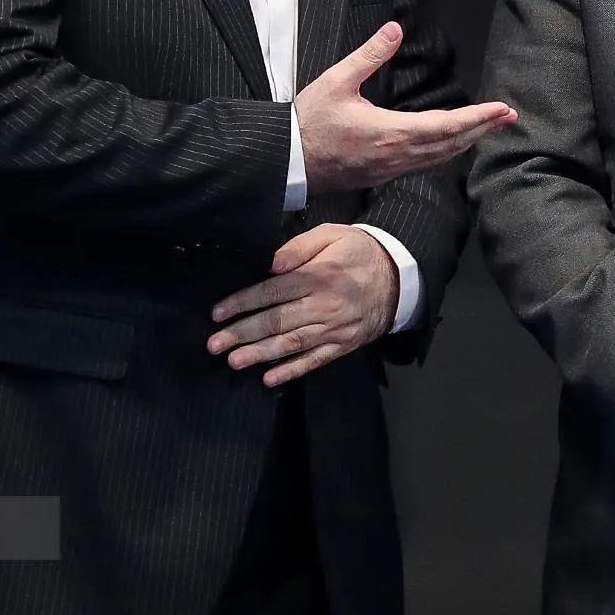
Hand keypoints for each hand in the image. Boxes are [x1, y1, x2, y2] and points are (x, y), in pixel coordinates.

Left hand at [207, 224, 399, 384]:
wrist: (400, 277)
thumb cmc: (359, 252)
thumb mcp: (332, 235)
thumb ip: (299, 248)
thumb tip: (271, 265)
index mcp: (319, 276)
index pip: (273, 291)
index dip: (243, 302)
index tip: (217, 313)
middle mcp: (325, 305)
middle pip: (277, 321)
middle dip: (243, 333)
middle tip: (214, 344)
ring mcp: (335, 328)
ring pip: (293, 344)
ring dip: (261, 354)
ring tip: (234, 362)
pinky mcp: (344, 344)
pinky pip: (316, 361)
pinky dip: (293, 371)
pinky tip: (270, 379)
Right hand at [296, 22, 515, 193]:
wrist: (286, 162)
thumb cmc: (308, 123)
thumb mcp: (336, 81)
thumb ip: (368, 55)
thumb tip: (393, 29)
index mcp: (391, 132)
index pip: (447, 126)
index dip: (478, 117)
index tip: (502, 110)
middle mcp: (398, 155)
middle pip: (452, 144)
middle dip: (482, 128)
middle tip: (508, 116)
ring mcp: (392, 168)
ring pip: (440, 156)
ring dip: (467, 140)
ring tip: (487, 127)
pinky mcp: (383, 173)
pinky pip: (425, 163)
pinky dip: (446, 151)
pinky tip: (450, 143)